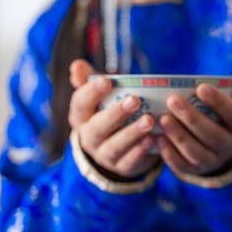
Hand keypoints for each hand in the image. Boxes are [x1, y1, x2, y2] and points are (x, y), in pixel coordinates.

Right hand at [68, 59, 158, 179]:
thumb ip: (89, 81)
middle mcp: (89, 137)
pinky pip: (130, 161)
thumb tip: (77, 64)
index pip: (80, 104)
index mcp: (81, 117)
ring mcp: (104, 155)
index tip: (106, 80)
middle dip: (116, 113)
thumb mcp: (99, 98)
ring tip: (149, 119)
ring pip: (116, 145)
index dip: (91, 93)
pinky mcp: (122, 167)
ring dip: (133, 133)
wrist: (116, 149)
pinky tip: (153, 139)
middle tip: (135, 99)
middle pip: (98, 127)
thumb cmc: (109, 113)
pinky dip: (141, 150)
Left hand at [156, 64, 231, 175]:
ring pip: (197, 153)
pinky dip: (170, 154)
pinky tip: (158, 138)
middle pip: (213, 135)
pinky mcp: (197, 170)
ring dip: (179, 136)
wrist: (221, 141)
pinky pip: (184, 166)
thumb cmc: (226, 111)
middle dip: (192, 118)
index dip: (218, 102)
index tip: (200, 86)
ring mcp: (214, 161)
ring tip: (162, 119)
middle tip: (172, 100)